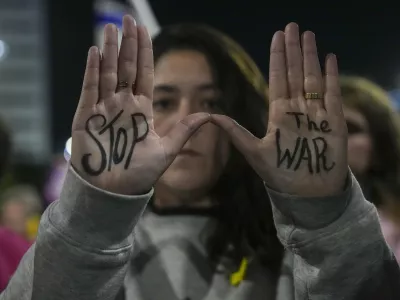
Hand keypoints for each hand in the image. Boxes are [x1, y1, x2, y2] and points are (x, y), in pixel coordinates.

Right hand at [70, 16, 209, 194]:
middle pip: (125, 68)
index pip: (143, 75)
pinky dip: (92, 71)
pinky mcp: (86, 117)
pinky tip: (95, 52)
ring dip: (108, 51)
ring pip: (107, 73)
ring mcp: (104, 109)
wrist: (115, 193)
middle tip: (127, 19)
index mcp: (141, 111)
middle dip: (127, 44)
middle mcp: (123, 105)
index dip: (143, 53)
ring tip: (111, 28)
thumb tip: (211, 115)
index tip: (143, 31)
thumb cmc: (140, 175)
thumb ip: (185, 131)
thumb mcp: (167, 151)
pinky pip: (90, 89)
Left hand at [212, 23, 347, 196]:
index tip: (277, 37)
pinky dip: (331, 75)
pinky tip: (329, 58)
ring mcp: (316, 114)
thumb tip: (211, 117)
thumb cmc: (281, 176)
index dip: (278, 58)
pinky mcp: (334, 122)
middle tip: (292, 26)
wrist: (308, 194)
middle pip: (295, 73)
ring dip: (311, 56)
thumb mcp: (254, 152)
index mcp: (279, 114)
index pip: (278, 78)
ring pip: (313, 78)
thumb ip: (235, 133)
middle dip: (294, 50)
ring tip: (308, 35)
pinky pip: (332, 94)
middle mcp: (297, 110)